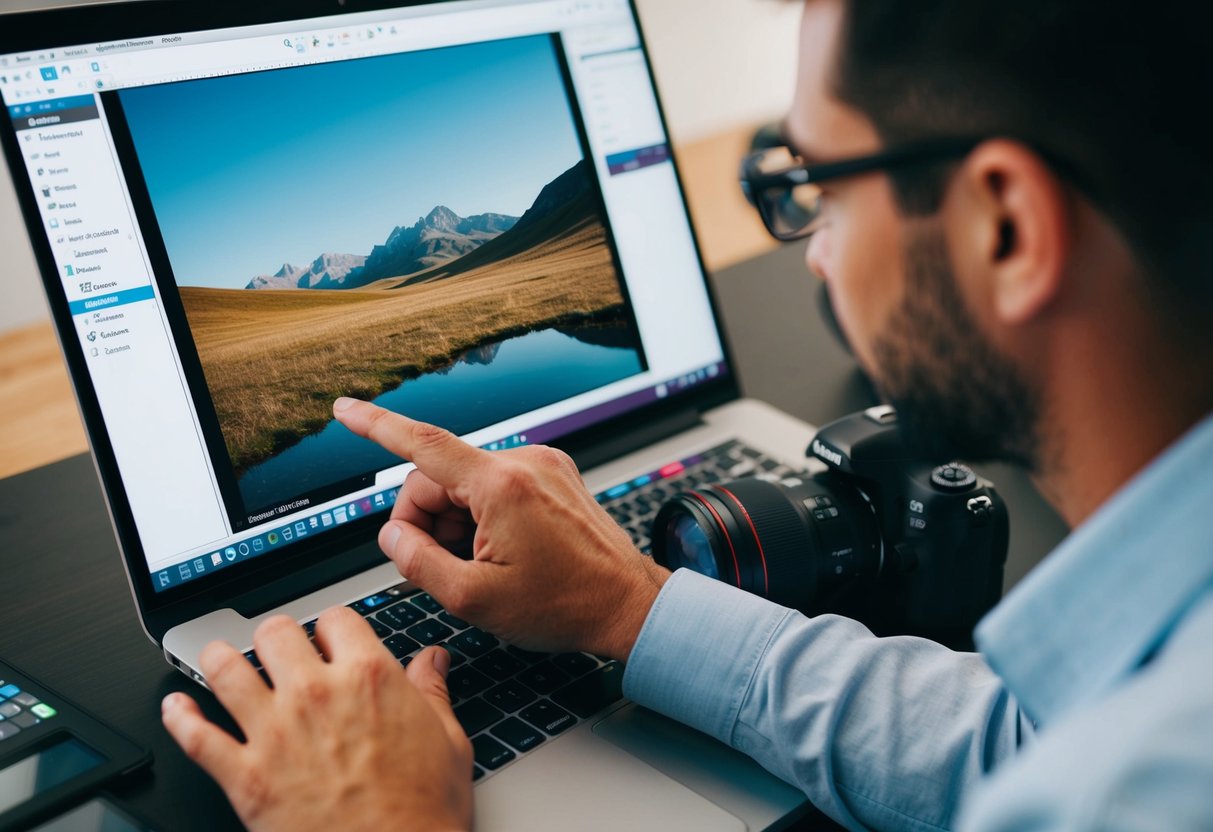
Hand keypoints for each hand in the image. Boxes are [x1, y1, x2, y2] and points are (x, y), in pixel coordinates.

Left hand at [161, 608, 472, 831]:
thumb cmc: (424, 812)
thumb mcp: (448, 742)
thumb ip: (432, 691)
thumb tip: (432, 659)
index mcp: (369, 678)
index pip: (336, 619)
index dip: (332, 627)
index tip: (331, 637)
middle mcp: (316, 695)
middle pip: (275, 633)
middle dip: (275, 637)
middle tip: (277, 648)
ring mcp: (275, 734)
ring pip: (226, 671)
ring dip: (219, 659)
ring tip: (219, 657)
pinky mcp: (245, 779)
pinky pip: (196, 737)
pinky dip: (179, 719)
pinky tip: (176, 707)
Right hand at [333, 397, 669, 659]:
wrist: (628, 605)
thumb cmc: (565, 605)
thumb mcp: (475, 600)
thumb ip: (419, 564)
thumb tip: (393, 537)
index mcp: (501, 486)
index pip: (422, 444)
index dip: (375, 425)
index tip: (345, 409)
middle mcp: (524, 462)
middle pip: (439, 477)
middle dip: (426, 521)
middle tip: (441, 569)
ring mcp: (543, 466)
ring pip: (465, 484)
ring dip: (455, 522)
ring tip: (481, 567)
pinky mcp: (554, 476)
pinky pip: (495, 486)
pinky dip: (482, 516)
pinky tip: (499, 553)